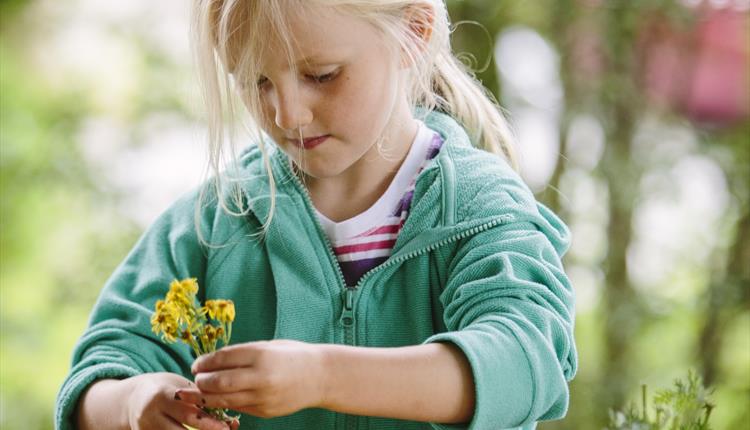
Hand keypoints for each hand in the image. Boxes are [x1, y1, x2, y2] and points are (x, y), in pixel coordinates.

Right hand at [126, 372, 232, 429]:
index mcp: (162, 396)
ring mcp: (146, 428)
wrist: (131, 399)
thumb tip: (225, 407)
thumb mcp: (178, 386)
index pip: (187, 412)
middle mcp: (150, 414)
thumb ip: (197, 396)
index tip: (226, 426)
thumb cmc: (165, 390)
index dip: (208, 421)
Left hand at [176, 339, 326, 418]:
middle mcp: (261, 377)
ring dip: (208, 396)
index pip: (222, 359)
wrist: (321, 377)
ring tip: (202, 391)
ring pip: (224, 400)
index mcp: (261, 354)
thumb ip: (243, 354)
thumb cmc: (293, 356)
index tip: (197, 363)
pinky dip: (226, 403)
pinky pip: (238, 408)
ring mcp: (263, 397)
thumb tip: (212, 362)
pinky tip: (221, 398)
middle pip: (219, 382)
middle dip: (202, 381)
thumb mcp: (268, 346)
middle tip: (197, 378)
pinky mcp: (265, 411)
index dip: (205, 362)